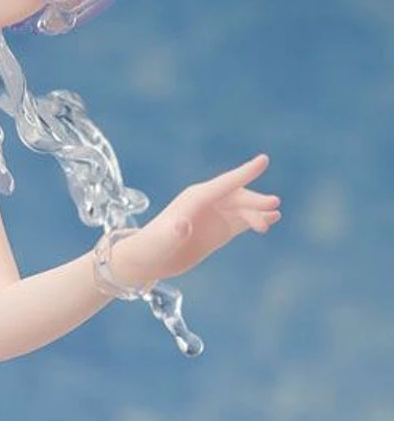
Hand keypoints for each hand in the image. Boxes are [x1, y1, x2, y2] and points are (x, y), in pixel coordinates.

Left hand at [108, 154, 280, 289]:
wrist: (147, 260)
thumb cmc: (151, 247)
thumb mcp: (161, 241)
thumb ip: (173, 232)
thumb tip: (183, 226)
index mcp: (194, 198)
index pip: (224, 183)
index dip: (244, 172)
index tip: (264, 160)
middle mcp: (207, 202)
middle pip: (237, 196)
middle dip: (254, 200)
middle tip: (273, 205)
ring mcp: (214, 215)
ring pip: (242, 208)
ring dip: (258, 212)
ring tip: (272, 219)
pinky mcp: (219, 230)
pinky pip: (242, 220)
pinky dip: (256, 219)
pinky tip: (270, 220)